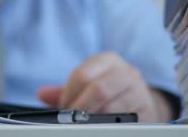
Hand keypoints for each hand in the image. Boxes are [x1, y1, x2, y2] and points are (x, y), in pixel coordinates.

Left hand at [37, 52, 172, 122]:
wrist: (142, 106)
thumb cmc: (110, 95)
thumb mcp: (88, 87)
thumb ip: (65, 91)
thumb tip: (41, 94)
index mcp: (107, 60)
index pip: (82, 74)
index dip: (68, 95)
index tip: (63, 109)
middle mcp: (126, 71)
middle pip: (96, 89)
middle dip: (80, 109)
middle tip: (71, 120)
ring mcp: (139, 90)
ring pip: (110, 107)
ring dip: (93, 120)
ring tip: (84, 124)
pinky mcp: (147, 109)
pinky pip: (123, 120)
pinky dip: (107, 125)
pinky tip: (102, 127)